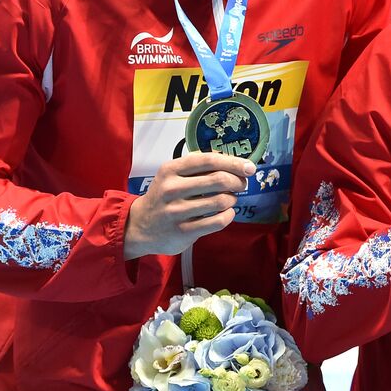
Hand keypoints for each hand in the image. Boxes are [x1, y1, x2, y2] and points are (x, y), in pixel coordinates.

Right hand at [123, 154, 254, 258]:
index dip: (234, 162)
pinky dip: (229, 215)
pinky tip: (226, 212)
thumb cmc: (164, 197)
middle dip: (238, 181)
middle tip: (241, 185)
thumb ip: (196, 165)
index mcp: (170, 170)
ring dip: (232, 199)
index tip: (249, 167)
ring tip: (229, 199)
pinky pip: (218, 221)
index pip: (209, 160)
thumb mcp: (172, 175)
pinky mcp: (183, 231)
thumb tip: (231, 160)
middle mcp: (171, 189)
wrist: (140, 227)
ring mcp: (176, 211)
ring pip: (221, 201)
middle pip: (219, 180)